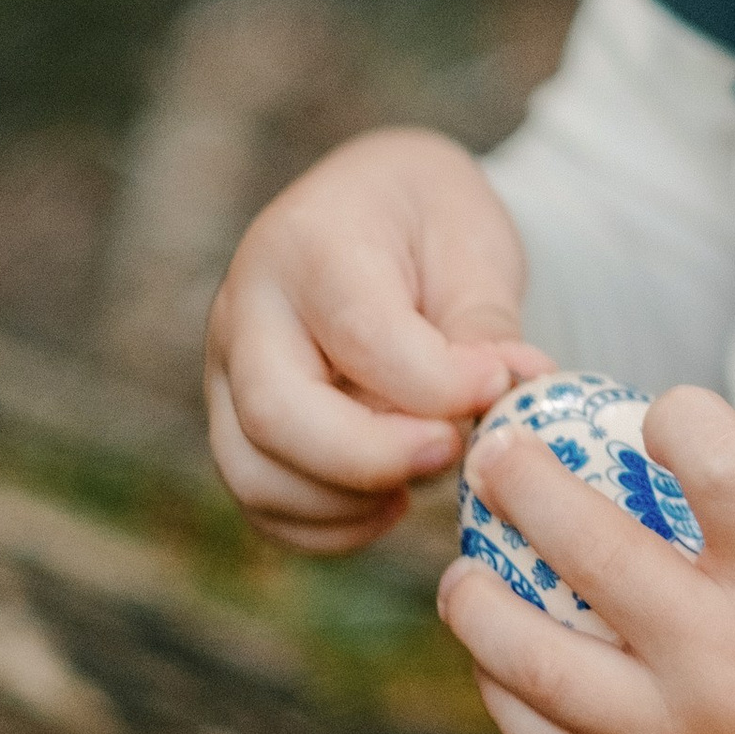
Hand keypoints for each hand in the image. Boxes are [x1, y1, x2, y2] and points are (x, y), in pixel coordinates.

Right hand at [207, 128, 550, 552]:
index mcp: (309, 244)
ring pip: (257, 474)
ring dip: (352, 501)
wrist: (379, 207)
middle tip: (456, 451)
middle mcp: (246, 310)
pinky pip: (263, 503)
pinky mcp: (235, 425)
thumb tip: (508, 396)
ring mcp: (226, 373)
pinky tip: (393, 500)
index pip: (360, 334)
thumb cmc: (431, 222)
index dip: (436, 382)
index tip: (499, 389)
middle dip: (375, 457)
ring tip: (429, 472)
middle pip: (277, 415)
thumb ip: (486, 325)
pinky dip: (329, 526)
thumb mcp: (473, 245)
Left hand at [437, 387, 734, 733]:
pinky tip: (501, 660)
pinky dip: (510, 697)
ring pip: (534, 668)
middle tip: (495, 455)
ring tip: (466, 573)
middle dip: (523, 487)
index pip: (722, 468)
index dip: (679, 418)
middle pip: (590, 554)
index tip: (657, 410)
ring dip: (480, 607)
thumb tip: (641, 466)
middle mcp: (727, 663)